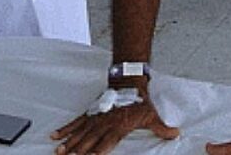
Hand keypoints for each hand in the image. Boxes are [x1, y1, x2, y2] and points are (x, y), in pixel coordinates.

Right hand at [50, 87, 178, 153]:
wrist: (128, 81)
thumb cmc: (139, 101)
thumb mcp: (151, 115)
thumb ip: (161, 128)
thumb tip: (175, 134)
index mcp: (117, 128)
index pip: (105, 144)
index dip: (96, 152)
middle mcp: (103, 125)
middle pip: (87, 141)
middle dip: (76, 151)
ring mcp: (94, 119)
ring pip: (78, 134)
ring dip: (67, 144)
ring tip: (57, 152)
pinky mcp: (89, 113)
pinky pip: (74, 123)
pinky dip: (64, 130)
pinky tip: (55, 136)